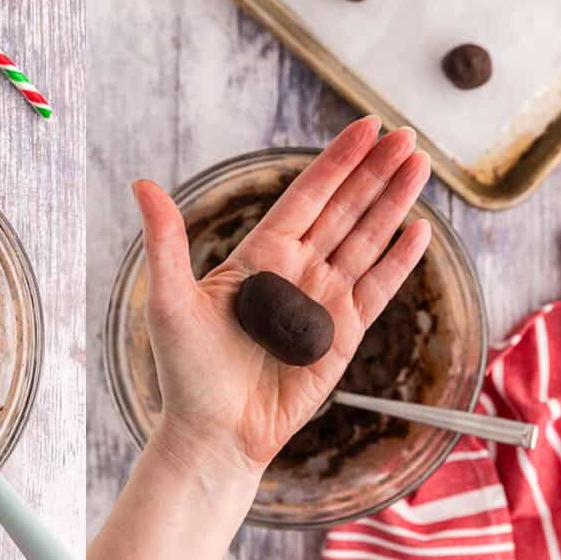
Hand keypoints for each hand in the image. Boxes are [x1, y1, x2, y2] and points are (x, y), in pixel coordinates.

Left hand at [134, 116, 430, 471]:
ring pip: (367, 240)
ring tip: (419, 166)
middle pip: (344, 209)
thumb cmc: (185, 371)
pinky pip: (378, 288)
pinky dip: (399, 259)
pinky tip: (420, 229)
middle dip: (375, 172)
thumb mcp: (169, 299)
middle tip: (405, 135)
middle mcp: (295, 270)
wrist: (214, 433)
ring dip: (394, 203)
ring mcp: (322, 300)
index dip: (337, 162)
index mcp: (259, 255)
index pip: (306, 196)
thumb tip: (141, 183)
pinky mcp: (343, 334)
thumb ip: (165, 239)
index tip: (365, 127)